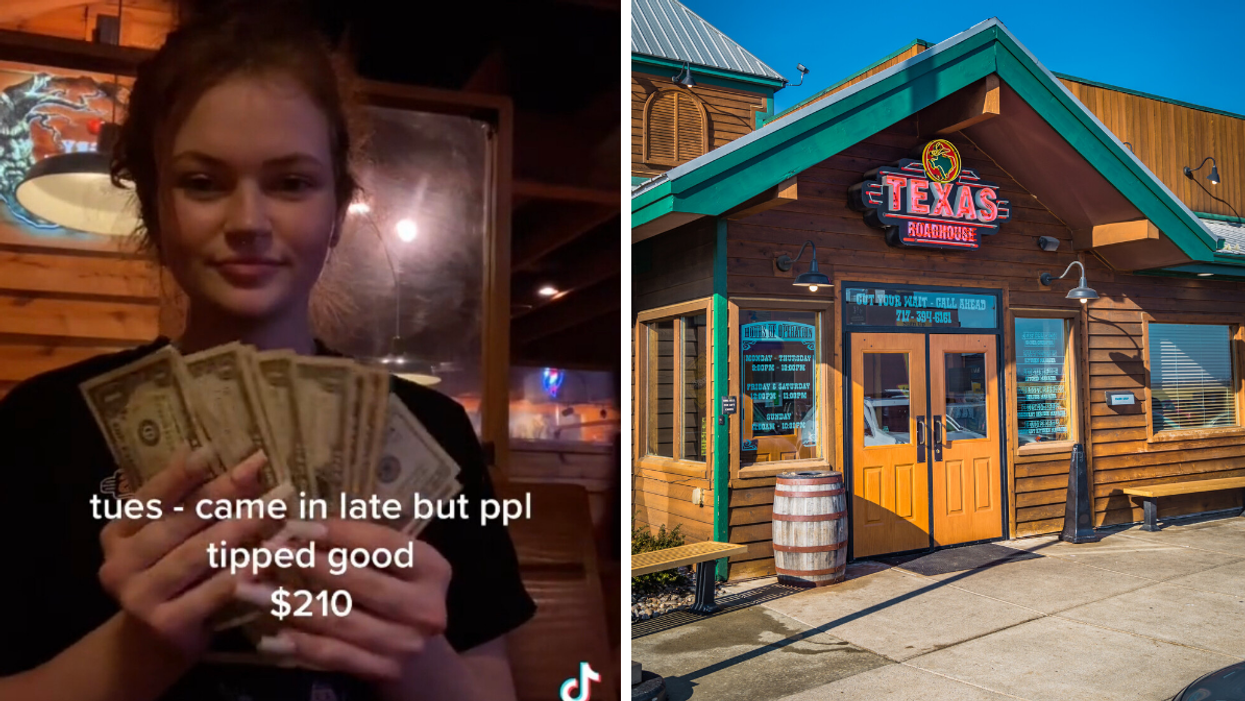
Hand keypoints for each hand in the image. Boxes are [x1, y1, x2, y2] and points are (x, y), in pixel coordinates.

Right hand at [97, 445, 275, 658]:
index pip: (149, 498)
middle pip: (177, 523)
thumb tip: (210, 453)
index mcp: (117, 534)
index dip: (180, 474)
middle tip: (257, 470)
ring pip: (196, 555)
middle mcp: (119, 564)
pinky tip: (271, 554)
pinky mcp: (167, 624)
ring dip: (239, 527)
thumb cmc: (170, 576)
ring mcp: (140, 597)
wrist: (154, 643)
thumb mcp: (167, 536)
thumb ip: (182, 501)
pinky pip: (212, 592)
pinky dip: (243, 571)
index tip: (211, 450)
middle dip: (222, 494)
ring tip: (274, 505)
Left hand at [237, 519, 451, 679]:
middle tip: (266, 553)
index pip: (384, 546)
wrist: (425, 661)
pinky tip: (270, 636)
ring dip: (292, 604)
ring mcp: (406, 644)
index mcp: (432, 568)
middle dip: (309, 565)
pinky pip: (335, 656)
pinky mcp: (385, 671)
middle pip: (361, 583)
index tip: (296, 525)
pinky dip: (301, 645)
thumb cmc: (400, 594)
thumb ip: (364, 544)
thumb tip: (303, 522)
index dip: (341, 534)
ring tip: (251, 590)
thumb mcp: (397, 565)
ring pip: (342, 621)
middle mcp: (426, 608)